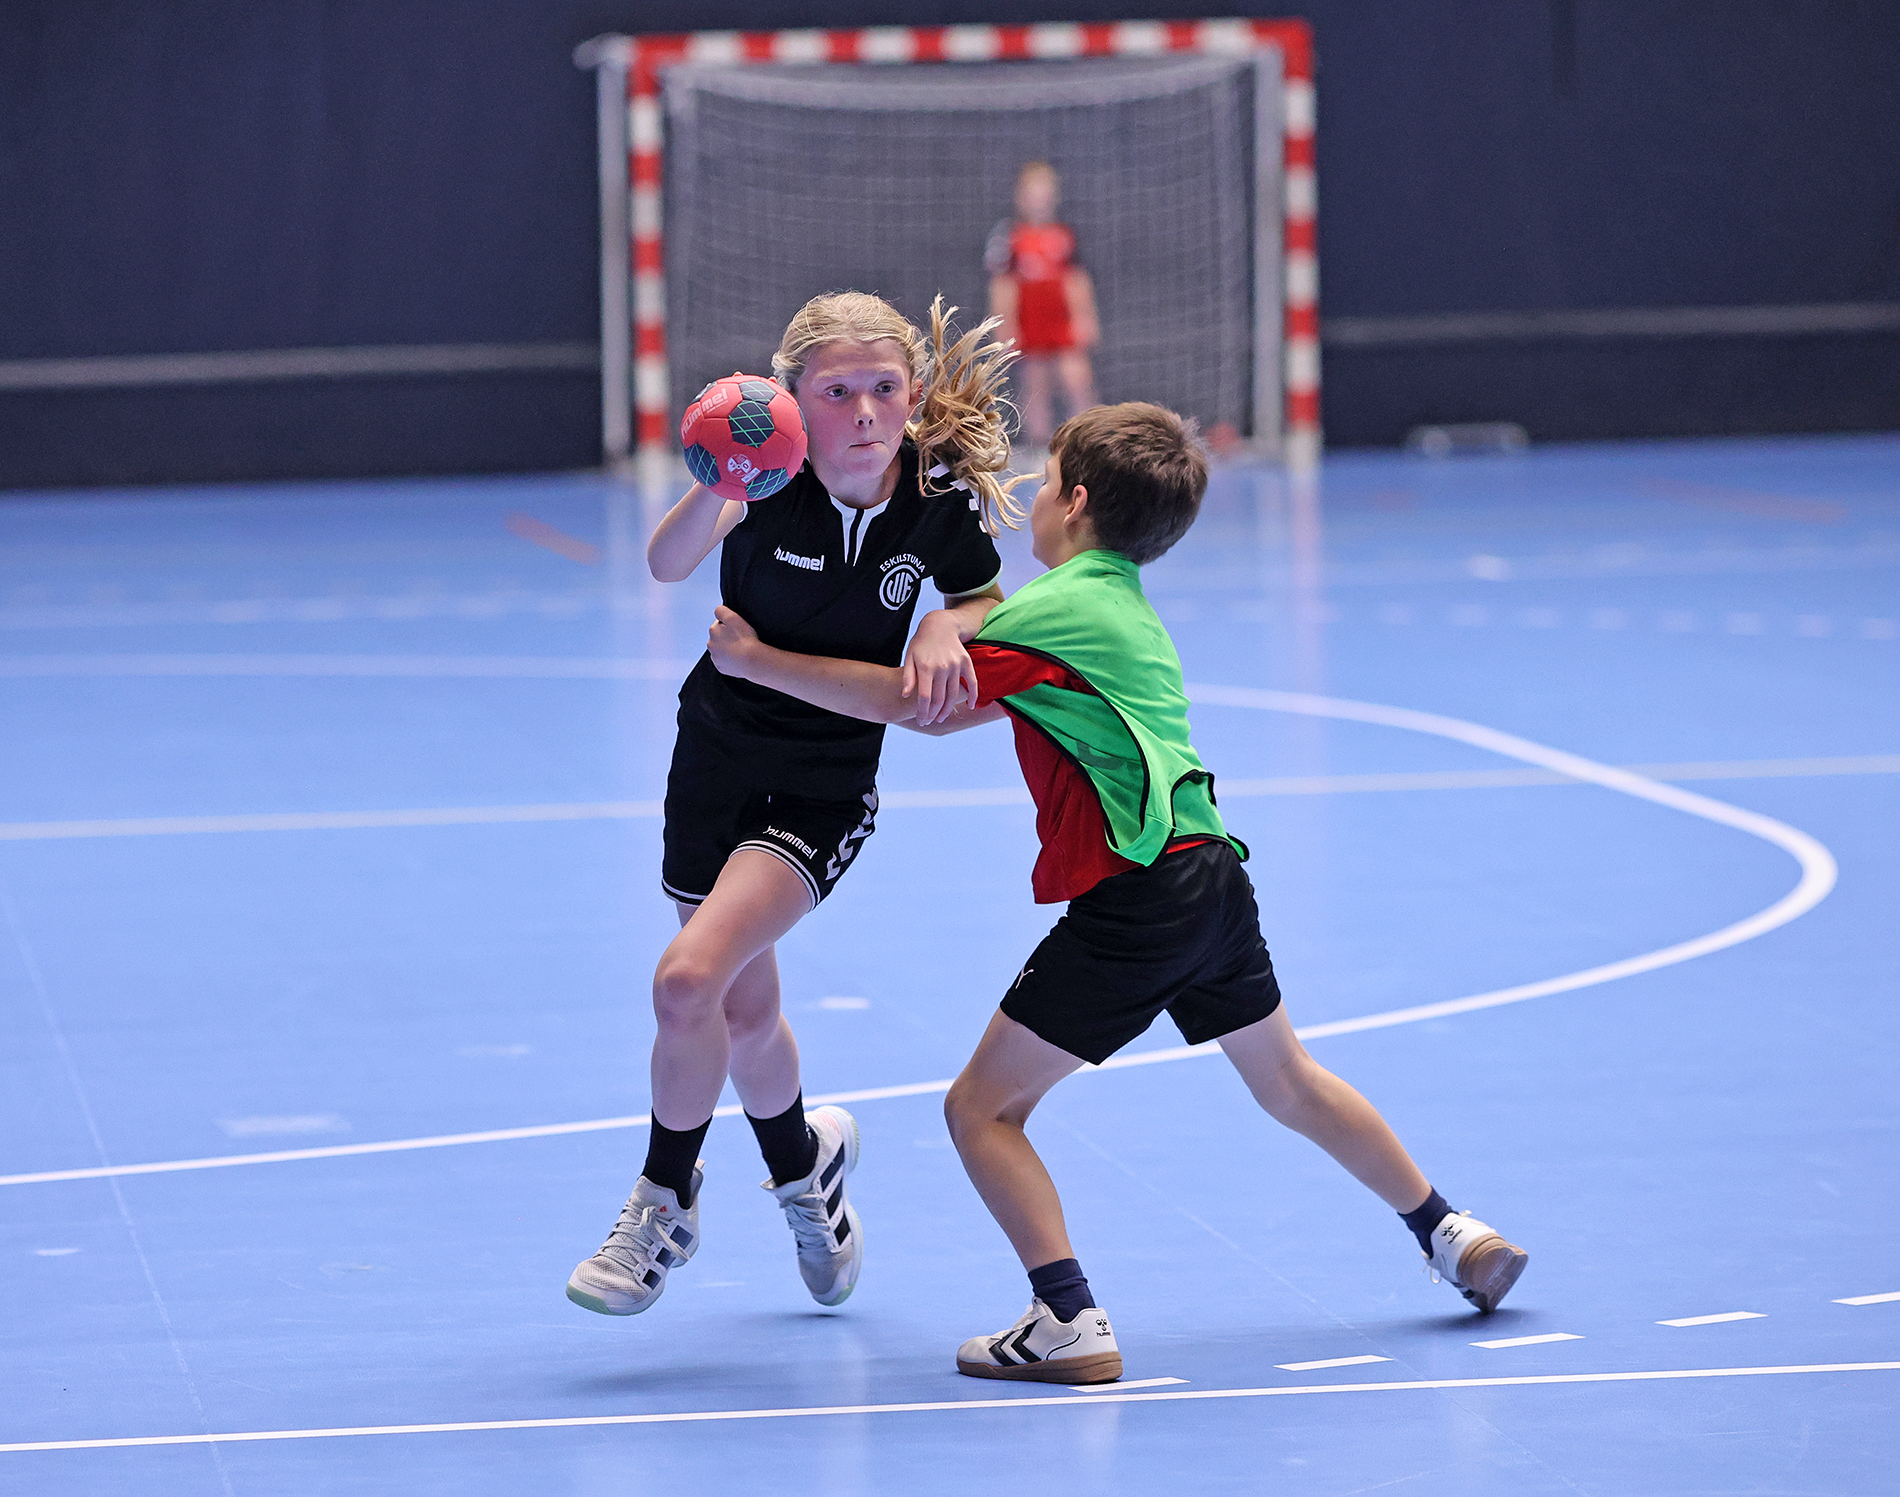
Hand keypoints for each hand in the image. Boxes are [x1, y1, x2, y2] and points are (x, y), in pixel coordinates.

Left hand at [707, 604, 760, 679]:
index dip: (730, 625)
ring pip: (722, 650)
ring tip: (742, 649)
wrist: (752, 660)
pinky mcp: (721, 668)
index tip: (739, 629)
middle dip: (728, 637)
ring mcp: (715, 657)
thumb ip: (721, 610)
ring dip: (729, 648)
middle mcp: (710, 644)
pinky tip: (739, 658)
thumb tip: (717, 611)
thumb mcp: (733, 617)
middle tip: (741, 639)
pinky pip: (725, 662)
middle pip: (720, 637)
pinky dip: (731, 660)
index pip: (720, 624)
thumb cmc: (745, 639)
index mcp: (713, 630)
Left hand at [902, 609, 978, 725]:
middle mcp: (942, 667)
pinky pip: (972, 683)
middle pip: (939, 699)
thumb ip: (908, 676)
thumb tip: (906, 695)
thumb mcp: (909, 656)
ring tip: (940, 718)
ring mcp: (956, 665)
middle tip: (929, 722)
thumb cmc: (921, 642)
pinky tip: (970, 706)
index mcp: (926, 667)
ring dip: (947, 710)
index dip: (923, 712)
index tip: (921, 720)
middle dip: (933, 714)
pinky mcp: (966, 663)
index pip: (925, 697)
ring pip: (953, 695)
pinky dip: (973, 696)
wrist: (940, 624)